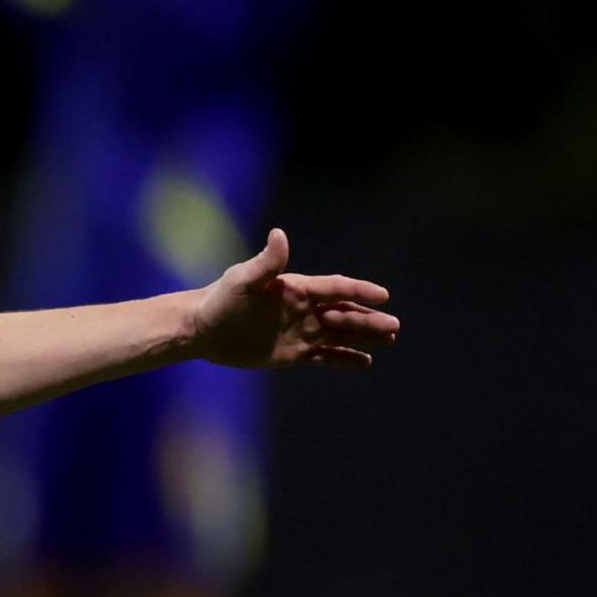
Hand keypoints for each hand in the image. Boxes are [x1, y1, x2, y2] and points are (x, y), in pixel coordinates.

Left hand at [188, 229, 399, 369]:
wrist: (201, 328)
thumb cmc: (220, 300)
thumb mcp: (243, 279)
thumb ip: (266, 262)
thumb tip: (279, 235)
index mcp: (297, 289)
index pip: (335, 288)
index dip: (359, 291)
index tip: (383, 295)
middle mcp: (303, 309)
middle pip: (344, 313)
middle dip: (369, 319)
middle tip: (395, 327)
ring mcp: (300, 331)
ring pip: (340, 335)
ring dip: (364, 336)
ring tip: (390, 339)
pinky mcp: (291, 353)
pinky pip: (324, 357)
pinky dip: (344, 359)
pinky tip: (365, 361)